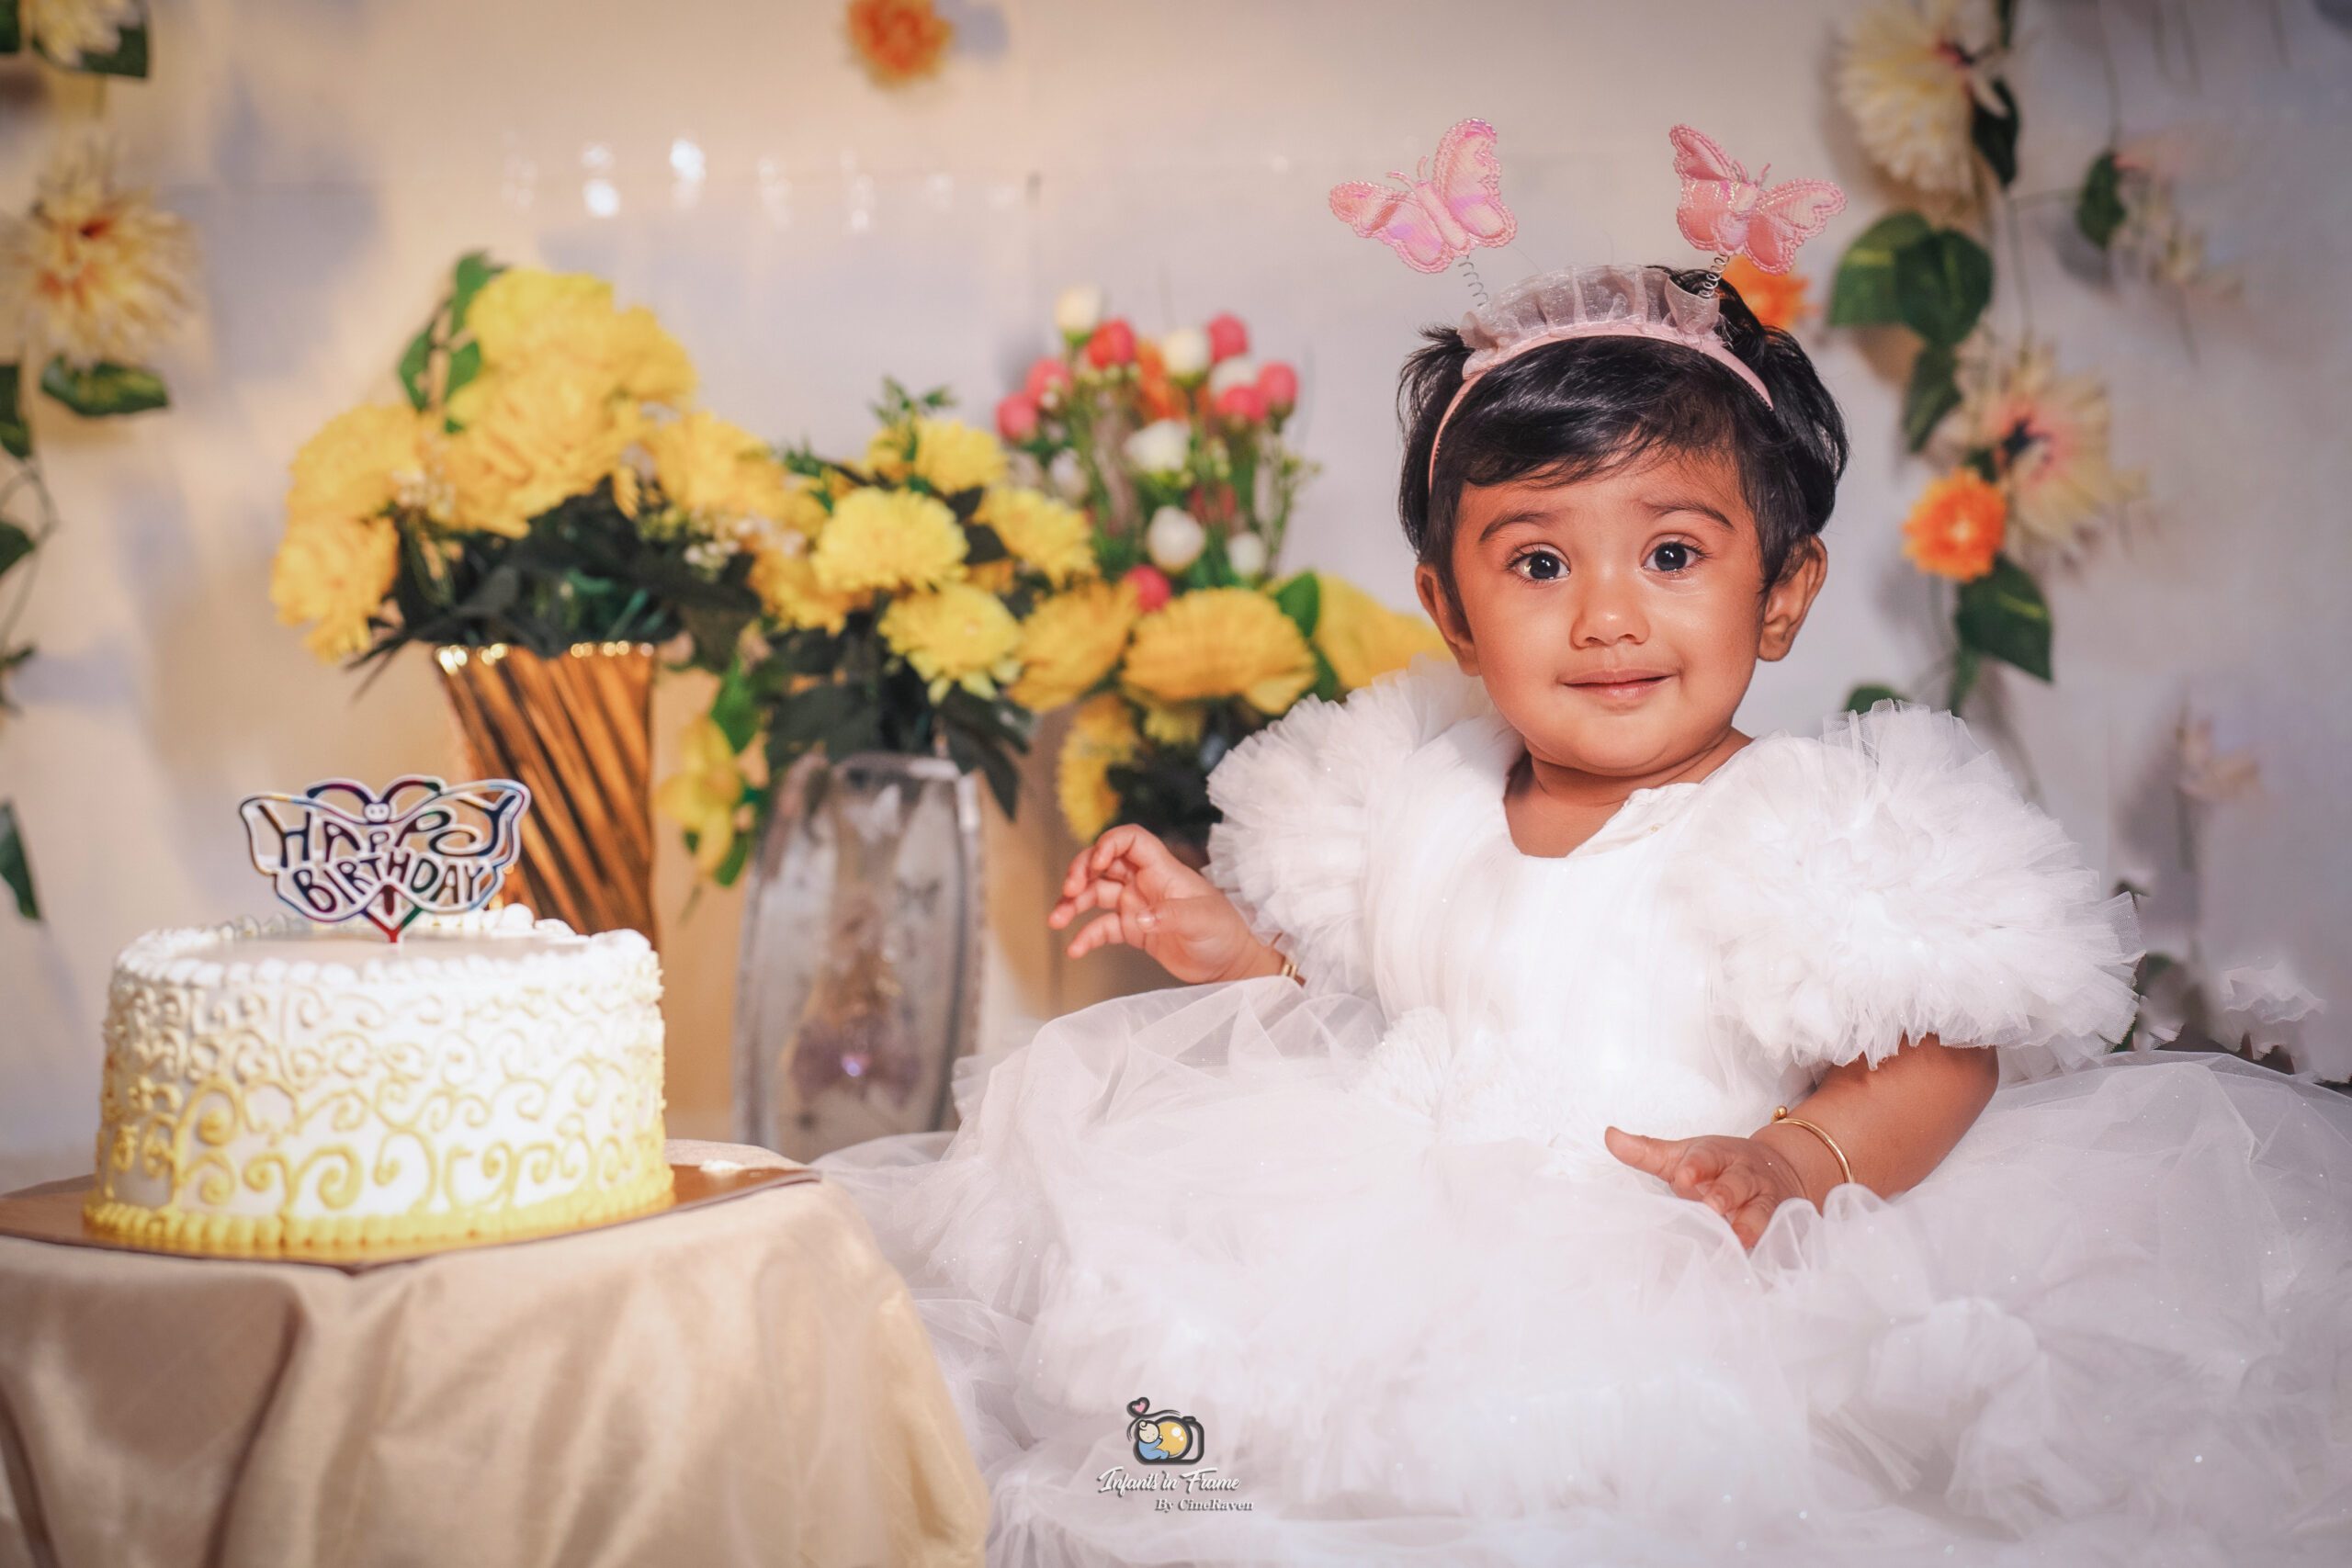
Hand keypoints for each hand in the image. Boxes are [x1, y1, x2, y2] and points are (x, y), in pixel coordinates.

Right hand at [1048, 825, 1278, 985]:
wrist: (1230, 962)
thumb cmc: (1224, 932)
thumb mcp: (1201, 920)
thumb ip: (1170, 915)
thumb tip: (1138, 917)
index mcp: (1162, 870)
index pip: (1130, 840)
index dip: (1109, 843)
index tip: (1097, 864)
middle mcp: (1145, 883)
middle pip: (1103, 864)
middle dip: (1080, 872)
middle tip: (1069, 891)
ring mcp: (1137, 905)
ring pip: (1096, 894)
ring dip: (1074, 903)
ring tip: (1057, 920)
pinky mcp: (1134, 930)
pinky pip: (1102, 927)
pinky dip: (1086, 936)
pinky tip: (1075, 949)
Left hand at [1602, 1126, 1810, 1249]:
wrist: (1782, 1169)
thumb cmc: (1720, 1167)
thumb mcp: (1685, 1155)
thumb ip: (1647, 1151)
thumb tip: (1609, 1136)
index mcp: (1720, 1157)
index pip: (1708, 1157)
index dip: (1697, 1166)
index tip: (1683, 1176)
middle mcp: (1747, 1177)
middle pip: (1738, 1184)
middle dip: (1726, 1194)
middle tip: (1713, 1207)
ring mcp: (1768, 1202)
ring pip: (1764, 1212)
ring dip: (1753, 1226)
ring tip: (1740, 1241)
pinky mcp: (1783, 1226)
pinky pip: (1779, 1239)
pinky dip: (1771, 1252)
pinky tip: (1758, 1269)